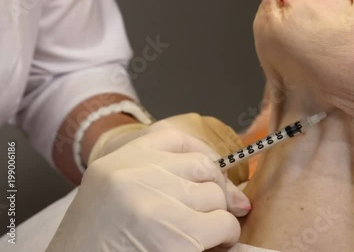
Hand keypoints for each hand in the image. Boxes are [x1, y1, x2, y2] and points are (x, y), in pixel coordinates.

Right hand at [46, 125, 250, 251]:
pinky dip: (225, 236)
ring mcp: (153, 204)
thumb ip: (156, 179)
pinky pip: (223, 223)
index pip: (174, 138)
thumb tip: (232, 192)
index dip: (202, 153)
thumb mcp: (114, 196)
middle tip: (209, 213)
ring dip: (219, 216)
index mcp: (115, 163)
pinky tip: (211, 246)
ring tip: (205, 233)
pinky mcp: (174, 236)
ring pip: (215, 195)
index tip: (211, 172)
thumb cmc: (95, 245)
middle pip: (201, 166)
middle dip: (215, 190)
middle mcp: (132, 176)